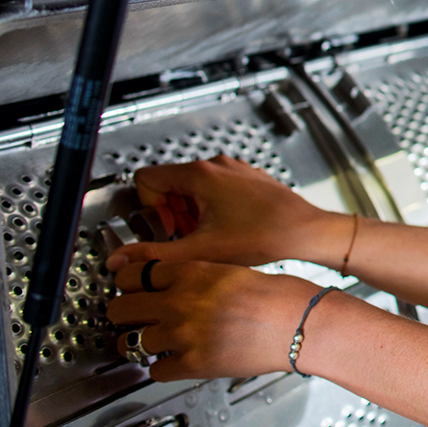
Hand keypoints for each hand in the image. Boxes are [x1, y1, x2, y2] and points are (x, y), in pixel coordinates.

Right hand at [105, 155, 348, 274]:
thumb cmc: (264, 236)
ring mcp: (234, 170)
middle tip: (189, 236)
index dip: (150, 208)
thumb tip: (121, 261)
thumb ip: (154, 256)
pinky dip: (213, 209)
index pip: (145, 179)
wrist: (306, 232)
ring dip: (192, 213)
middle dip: (172, 214)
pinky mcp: (248, 179)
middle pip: (169, 184)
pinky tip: (228, 230)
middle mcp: (216, 166)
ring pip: (193, 188)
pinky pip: (216, 189)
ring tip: (209, 236)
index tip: (170, 228)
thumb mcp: (200, 251)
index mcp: (199, 175)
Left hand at [108, 259, 324, 380]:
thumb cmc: (278, 295)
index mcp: (190, 272)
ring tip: (150, 342)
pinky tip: (174, 360)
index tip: (129, 288)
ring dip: (139, 343)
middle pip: (119, 308)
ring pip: (131, 342)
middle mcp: (180, 301)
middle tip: (128, 317)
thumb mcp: (232, 270)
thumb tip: (175, 285)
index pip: (134, 274)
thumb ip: (198, 277)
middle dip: (122, 314)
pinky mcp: (193, 364)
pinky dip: (162, 367)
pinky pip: (155, 370)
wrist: (300, 323)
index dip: (129, 283)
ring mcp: (183, 334)